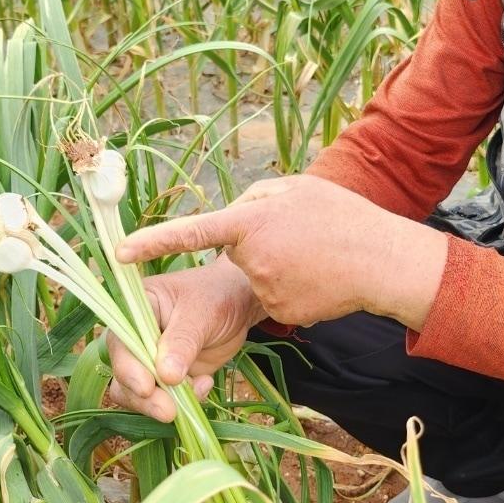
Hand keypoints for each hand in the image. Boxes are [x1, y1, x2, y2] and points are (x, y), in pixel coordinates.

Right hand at [107, 257, 263, 420]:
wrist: (239, 304)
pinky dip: (185, 400)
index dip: (128, 368)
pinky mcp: (168, 378)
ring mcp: (150, 361)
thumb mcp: (201, 312)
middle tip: (168, 411)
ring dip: (163, 403)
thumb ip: (183, 341)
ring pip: (139, 394)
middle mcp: (135, 339)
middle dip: (145, 397)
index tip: (146, 387)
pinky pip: (166, 399)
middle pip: (124, 375)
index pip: (120, 343)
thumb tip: (166, 375)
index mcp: (134, 312)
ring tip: (197, 391)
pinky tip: (206, 383)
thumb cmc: (216, 295)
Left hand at [116, 175, 447, 331]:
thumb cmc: (344, 218)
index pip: (191, 232)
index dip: (152, 242)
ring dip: (276, 268)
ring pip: (253, 279)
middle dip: (255, 245)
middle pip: (234, 254)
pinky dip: (291, 289)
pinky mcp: (280, 313)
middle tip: (298, 236)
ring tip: (313, 257)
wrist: (384, 263)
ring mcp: (266, 290)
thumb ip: (256, 199)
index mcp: (251, 222)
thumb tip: (234, 213)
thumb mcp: (297, 189)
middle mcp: (251, 259)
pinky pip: (271, 299)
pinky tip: (317, 279)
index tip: (118, 252)